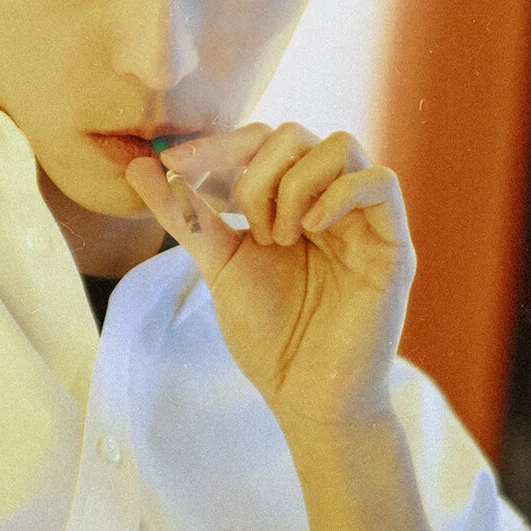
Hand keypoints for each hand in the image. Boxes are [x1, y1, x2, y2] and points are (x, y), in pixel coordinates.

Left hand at [125, 125, 414, 428]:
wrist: (306, 395)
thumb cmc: (269, 335)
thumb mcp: (219, 265)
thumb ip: (186, 216)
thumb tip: (137, 167)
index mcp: (288, 202)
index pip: (259, 142)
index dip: (217, 144)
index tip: (171, 163)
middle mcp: (327, 203)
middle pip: (296, 135)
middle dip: (257, 173)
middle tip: (251, 230)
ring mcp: (362, 221)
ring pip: (340, 147)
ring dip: (296, 184)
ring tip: (281, 237)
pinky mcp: (392, 245)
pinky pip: (381, 182)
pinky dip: (340, 194)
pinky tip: (311, 229)